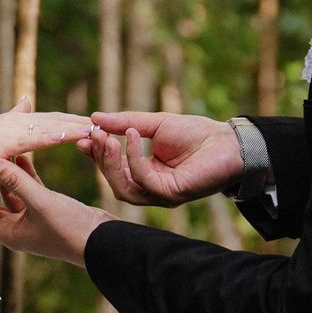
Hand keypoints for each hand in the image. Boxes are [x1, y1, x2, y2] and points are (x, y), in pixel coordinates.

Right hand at [0, 103, 92, 180]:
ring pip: (49, 127)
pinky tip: (71, 135)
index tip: (95, 122)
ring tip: (99, 128)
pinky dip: (54, 135)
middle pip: (55, 120)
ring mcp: (8, 131)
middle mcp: (14, 122)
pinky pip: (33, 139)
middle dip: (81, 121)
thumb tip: (27, 100)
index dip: (72, 121)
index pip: (50, 121)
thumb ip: (12, 118)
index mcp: (13, 123)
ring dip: (75, 127)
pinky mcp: (2, 144)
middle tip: (108, 123)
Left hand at [0, 154, 104, 266]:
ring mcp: (32, 221)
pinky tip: (25, 157)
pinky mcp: (47, 212)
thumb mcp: (40, 201)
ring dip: (4, 176)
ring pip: (9, 197)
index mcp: (8, 233)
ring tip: (0, 153)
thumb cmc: (70, 228)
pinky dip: (24, 176)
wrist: (104, 242)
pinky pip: (28, 193)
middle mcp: (17, 228)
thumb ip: (15, 180)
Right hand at [83, 111, 243, 205]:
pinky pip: (143, 181)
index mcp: (146, 172)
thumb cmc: (196, 133)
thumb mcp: (155, 123)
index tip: (84, 134)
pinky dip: (134, 159)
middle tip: (93, 134)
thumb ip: (125, 123)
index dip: (96, 154)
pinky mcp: (170, 195)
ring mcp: (160, 194)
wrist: (227, 141)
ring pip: (123, 188)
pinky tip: (132, 137)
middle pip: (115, 181)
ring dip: (111, 163)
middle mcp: (151, 188)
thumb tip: (95, 117)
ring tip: (106, 138)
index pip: (114, 168)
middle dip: (100, 159)